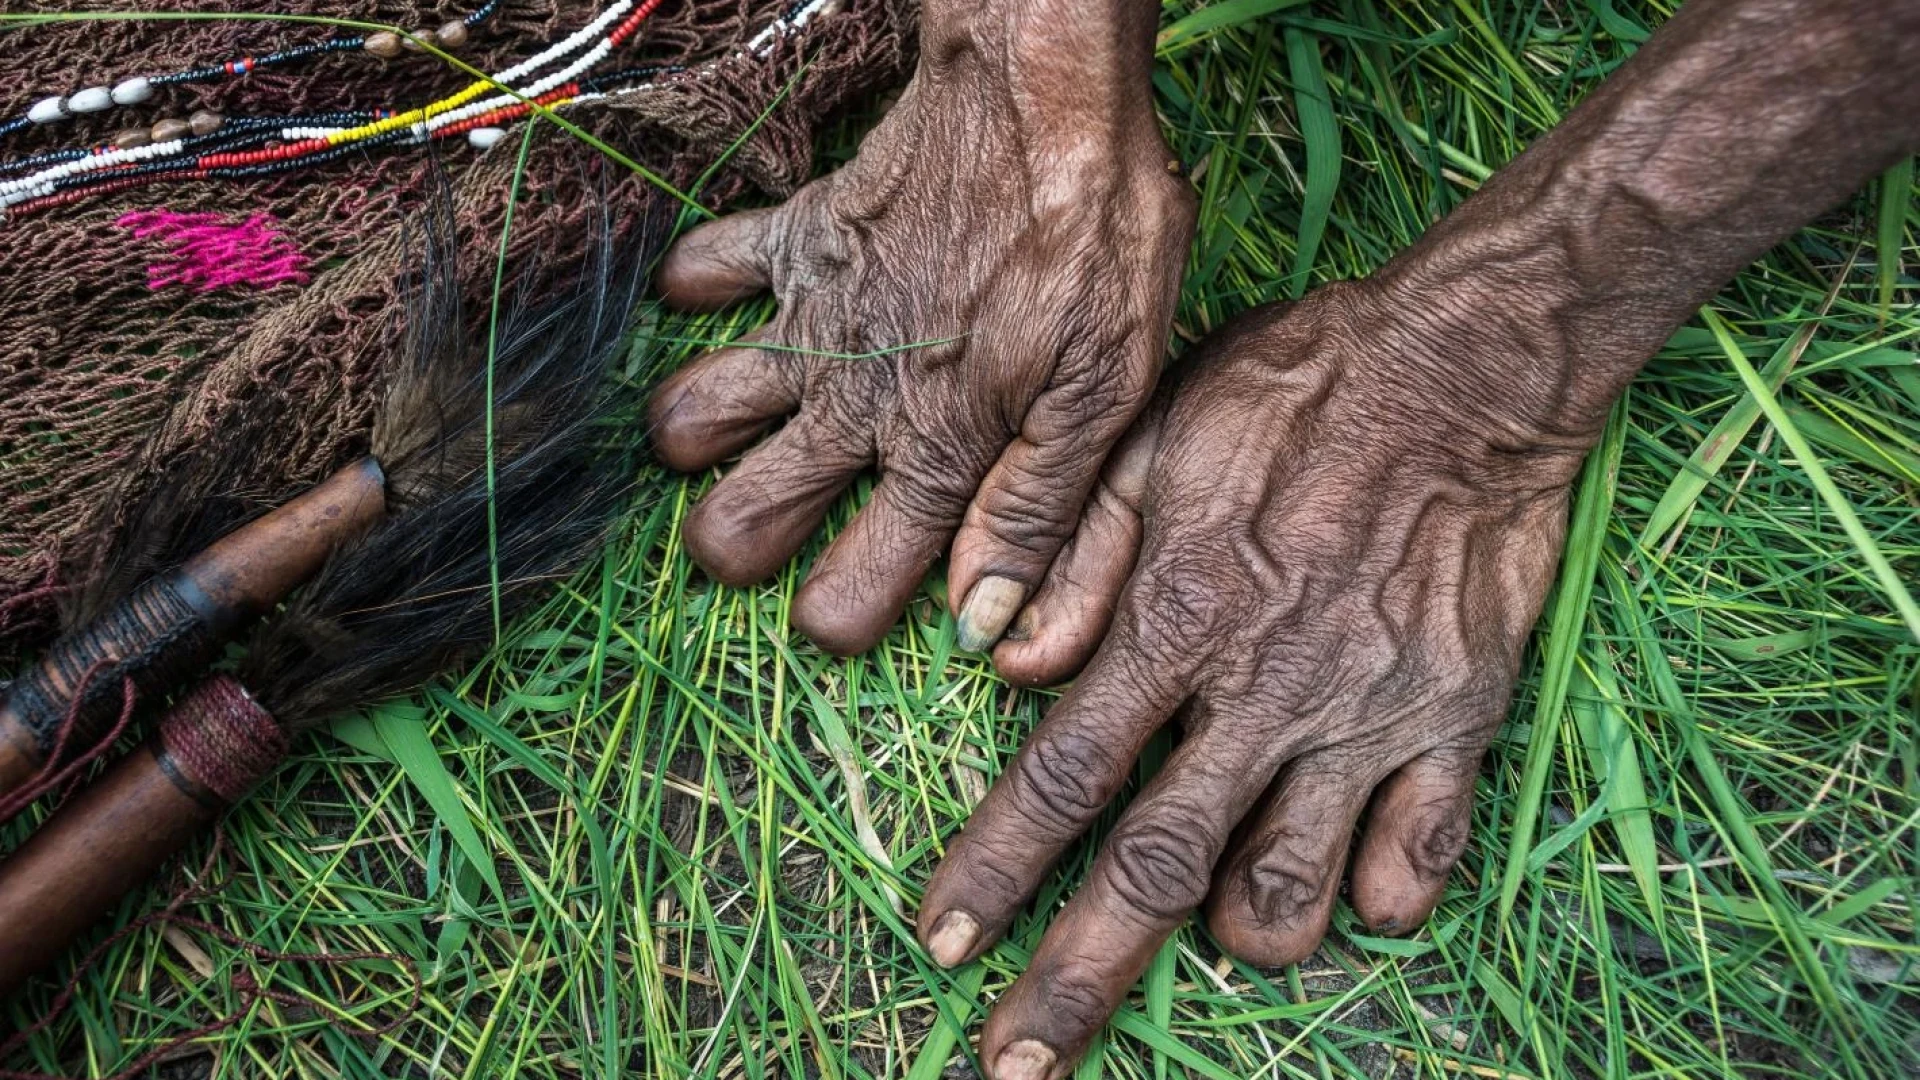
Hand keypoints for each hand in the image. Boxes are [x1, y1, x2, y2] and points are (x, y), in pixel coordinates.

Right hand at [647, 0, 1192, 656]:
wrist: (1045, 96)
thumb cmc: (1098, 241)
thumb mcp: (1106, 393)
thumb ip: (1037, 512)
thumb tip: (981, 623)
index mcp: (936, 451)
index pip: (846, 591)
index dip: (840, 620)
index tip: (849, 609)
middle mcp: (853, 401)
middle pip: (735, 520)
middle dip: (735, 549)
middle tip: (768, 532)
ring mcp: (810, 319)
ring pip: (690, 413)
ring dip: (700, 438)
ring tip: (744, 432)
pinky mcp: (795, 239)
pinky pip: (702, 270)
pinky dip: (699, 290)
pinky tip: (734, 301)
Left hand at [917, 273, 1593, 1079]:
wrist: (1469, 367)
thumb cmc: (1295, 386)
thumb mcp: (1154, 432)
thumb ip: (1073, 552)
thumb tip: (998, 659)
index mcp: (1176, 619)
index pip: (1064, 775)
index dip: (993, 868)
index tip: (939, 945)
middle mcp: (1265, 692)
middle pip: (1156, 870)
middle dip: (1077, 981)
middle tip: (1015, 1069)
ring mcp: (1368, 719)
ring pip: (1292, 895)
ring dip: (1240, 937)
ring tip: (1213, 933)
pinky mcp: (1459, 722)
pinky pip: (1418, 862)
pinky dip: (1376, 900)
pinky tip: (1349, 888)